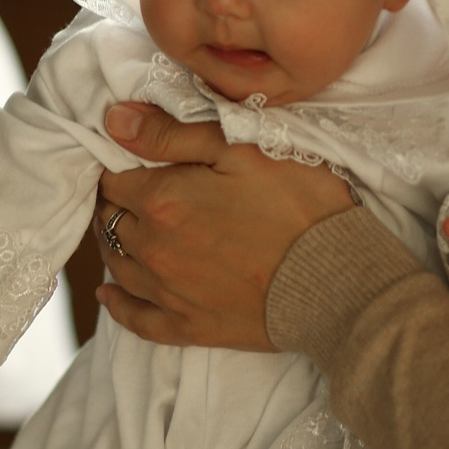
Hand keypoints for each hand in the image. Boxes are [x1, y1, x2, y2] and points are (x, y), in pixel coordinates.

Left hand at [94, 103, 354, 350]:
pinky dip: (118, 305)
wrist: (337, 280)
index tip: (134, 160)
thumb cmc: (298, 204)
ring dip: (116, 244)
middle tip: (136, 191)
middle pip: (110, 221)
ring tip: (126, 231)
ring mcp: (169, 293)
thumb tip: (112, 121)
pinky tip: (110, 294)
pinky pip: (136, 319)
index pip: (114, 178)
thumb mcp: (242, 148)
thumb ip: (172, 133)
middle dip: (117, 203)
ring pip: (118, 266)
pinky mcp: (190, 327)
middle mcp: (153, 249)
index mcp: (162, 201)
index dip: (120, 164)